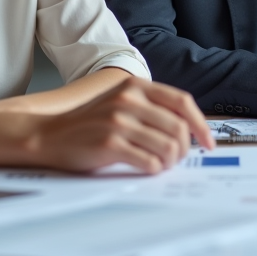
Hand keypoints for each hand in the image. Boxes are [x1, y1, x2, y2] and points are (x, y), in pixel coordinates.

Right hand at [30, 78, 214, 173]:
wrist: (48, 135)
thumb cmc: (89, 124)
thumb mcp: (120, 103)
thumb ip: (150, 108)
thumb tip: (190, 129)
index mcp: (136, 86)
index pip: (182, 102)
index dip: (201, 124)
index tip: (208, 142)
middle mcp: (129, 99)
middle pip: (179, 128)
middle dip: (184, 149)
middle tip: (176, 160)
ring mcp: (119, 120)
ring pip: (167, 147)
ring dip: (169, 162)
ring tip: (160, 165)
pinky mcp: (110, 143)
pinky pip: (149, 161)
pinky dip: (154, 169)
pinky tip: (146, 169)